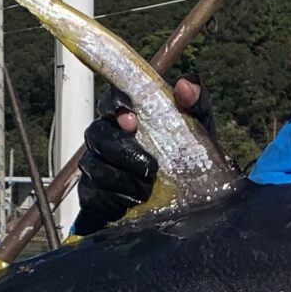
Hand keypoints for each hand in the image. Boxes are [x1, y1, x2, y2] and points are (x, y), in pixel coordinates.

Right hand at [75, 78, 210, 231]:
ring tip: (147, 188)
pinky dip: (114, 198)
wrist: (184, 206)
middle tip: (150, 165)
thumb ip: (196, 104)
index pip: (111, 100)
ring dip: (122, 178)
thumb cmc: (187, 158)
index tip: (130, 119)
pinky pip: (92, 194)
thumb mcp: (198, 131)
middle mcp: (106, 136)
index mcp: (127, 116)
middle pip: (96, 134)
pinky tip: (133, 201)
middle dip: (121, 149)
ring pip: (93, 165)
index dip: (115, 105)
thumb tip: (185, 85)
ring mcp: (96, 165)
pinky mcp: (92, 195)